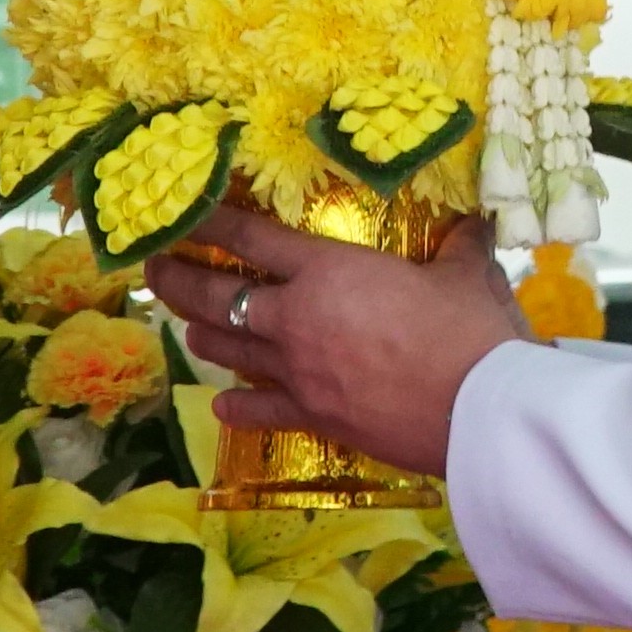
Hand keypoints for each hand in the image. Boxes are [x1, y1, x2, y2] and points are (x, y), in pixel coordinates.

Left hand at [145, 200, 530, 476]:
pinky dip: (237, 407)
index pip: (251, 238)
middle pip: (218, 295)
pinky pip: (260, 411)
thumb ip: (457, 246)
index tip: (179, 214)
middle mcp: (296, 318)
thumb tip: (474, 224)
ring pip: (228, 349)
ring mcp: (298, 372)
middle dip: (179, 278)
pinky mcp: (312, 417)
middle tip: (154, 268)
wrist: (477, 411)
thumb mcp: (466, 274)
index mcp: (327, 271)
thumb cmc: (469, 331)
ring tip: (185, 324)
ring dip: (202, 334)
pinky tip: (221, 404)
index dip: (209, 223)